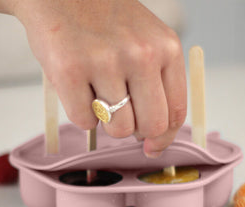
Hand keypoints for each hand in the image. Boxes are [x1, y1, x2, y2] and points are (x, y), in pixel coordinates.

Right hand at [13, 0, 186, 156]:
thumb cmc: (103, 21)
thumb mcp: (145, 41)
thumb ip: (158, 84)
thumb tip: (156, 141)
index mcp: (166, 48)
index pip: (175, 112)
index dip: (164, 137)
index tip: (152, 147)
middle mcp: (141, 54)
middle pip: (151, 126)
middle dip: (136, 131)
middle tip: (120, 116)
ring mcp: (105, 62)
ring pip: (119, 130)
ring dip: (106, 121)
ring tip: (96, 92)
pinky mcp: (70, 71)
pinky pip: (84, 122)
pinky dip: (79, 112)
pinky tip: (77, 87)